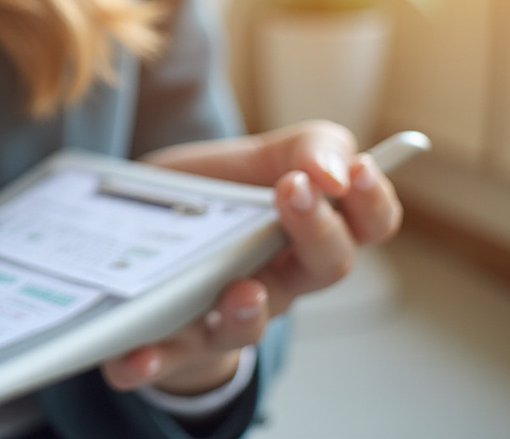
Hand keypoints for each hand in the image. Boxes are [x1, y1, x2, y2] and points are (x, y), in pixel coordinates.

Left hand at [100, 121, 403, 395]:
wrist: (142, 229)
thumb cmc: (216, 193)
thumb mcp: (260, 155)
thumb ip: (310, 148)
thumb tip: (334, 171)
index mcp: (307, 235)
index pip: (368, 225)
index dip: (373, 202)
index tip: (357, 170)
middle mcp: (279, 282)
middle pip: (324, 268)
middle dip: (316, 231)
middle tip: (293, 192)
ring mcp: (227, 315)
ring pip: (251, 327)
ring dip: (247, 313)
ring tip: (239, 291)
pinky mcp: (174, 341)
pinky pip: (167, 360)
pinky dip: (153, 362)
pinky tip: (136, 356)